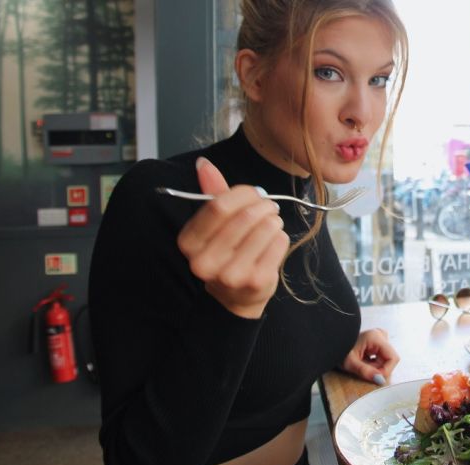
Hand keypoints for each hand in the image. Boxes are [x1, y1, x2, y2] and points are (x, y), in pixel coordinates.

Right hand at [177, 157, 288, 318]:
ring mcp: (231, 275)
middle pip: (245, 217)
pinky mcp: (256, 282)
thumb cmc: (226, 252)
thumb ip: (211, 193)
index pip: (218, 207)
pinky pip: (279, 243)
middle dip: (263, 205)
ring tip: (271, 223)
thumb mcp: (214, 224)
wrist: (235, 296)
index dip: (243, 193)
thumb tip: (203, 163)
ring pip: (265, 228)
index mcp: (189, 243)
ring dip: (273, 220)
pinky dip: (280, 236)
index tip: (254, 193)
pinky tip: (273, 242)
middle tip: (269, 206)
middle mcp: (205, 262)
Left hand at [341, 328, 399, 385]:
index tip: (376, 378)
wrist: (332, 342)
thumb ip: (365, 371)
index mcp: (376, 337)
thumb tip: (380, 380)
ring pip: (386, 359)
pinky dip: (373, 363)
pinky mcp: (378, 342)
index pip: (393, 358)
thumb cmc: (338, 349)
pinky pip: (381, 357)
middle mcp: (380, 335)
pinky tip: (363, 361)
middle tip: (363, 369)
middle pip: (389, 359)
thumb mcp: (350, 363)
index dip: (386, 370)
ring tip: (361, 364)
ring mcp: (380, 338)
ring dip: (375, 366)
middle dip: (378, 368)